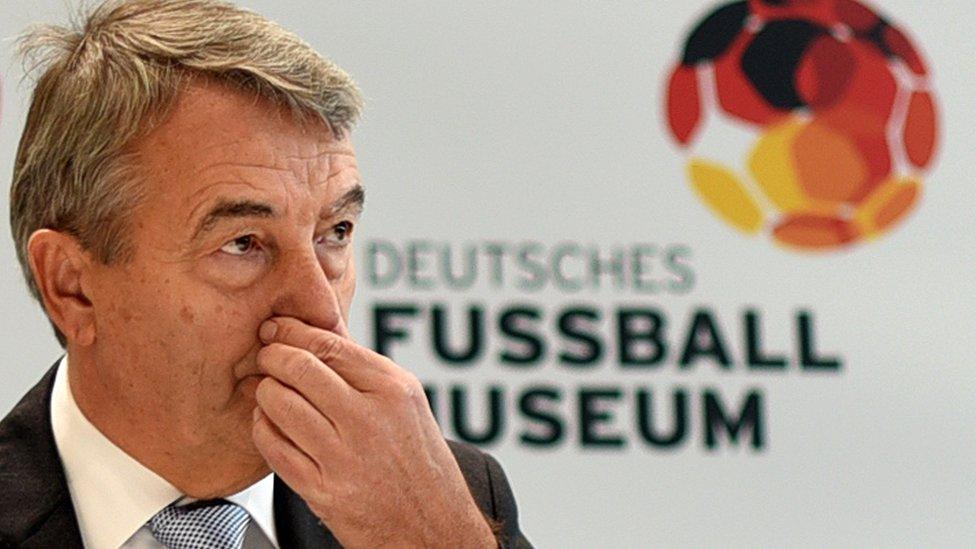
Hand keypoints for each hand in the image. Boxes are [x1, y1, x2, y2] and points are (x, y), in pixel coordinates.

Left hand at [250, 317, 495, 547]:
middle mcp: (369, 420)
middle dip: (272, 356)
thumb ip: (363, 367)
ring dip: (264, 391)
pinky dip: (262, 428)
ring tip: (267, 389)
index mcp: (393, 390)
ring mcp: (344, 457)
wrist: (432, 526)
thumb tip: (321, 329)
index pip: (329, 344)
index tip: (277, 329)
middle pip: (299, 368)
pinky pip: (274, 448)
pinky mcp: (322, 491)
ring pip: (280, 404)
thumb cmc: (418, 463)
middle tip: (266, 356)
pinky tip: (268, 423)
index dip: (292, 331)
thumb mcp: (407, 402)